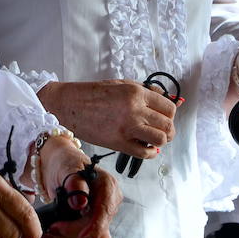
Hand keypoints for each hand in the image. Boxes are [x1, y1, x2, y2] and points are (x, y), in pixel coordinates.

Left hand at [36, 137, 119, 237]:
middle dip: (71, 233)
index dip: (86, 227)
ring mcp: (104, 213)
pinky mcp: (97, 221)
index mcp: (107, 185)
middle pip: (96, 228)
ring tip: (50, 235)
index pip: (102, 213)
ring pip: (92, 237)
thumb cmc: (64, 162)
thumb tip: (80, 202)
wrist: (59, 162)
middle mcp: (110, 201)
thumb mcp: (67, 166)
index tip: (66, 232)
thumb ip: (74, 183)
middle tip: (49, 230)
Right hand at [37, 79, 177, 157]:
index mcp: (136, 92)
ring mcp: (128, 127)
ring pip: (161, 139)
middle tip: (162, 129)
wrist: (69, 105)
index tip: (165, 116)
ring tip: (153, 138)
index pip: (168, 106)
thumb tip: (164, 97)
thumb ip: (144, 91)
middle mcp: (135, 109)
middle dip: (168, 128)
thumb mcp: (121, 84)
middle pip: (168, 124)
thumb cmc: (92, 94)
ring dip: (161, 140)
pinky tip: (145, 147)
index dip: (170, 113)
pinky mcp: (119, 143)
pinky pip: (145, 153)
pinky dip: (150, 152)